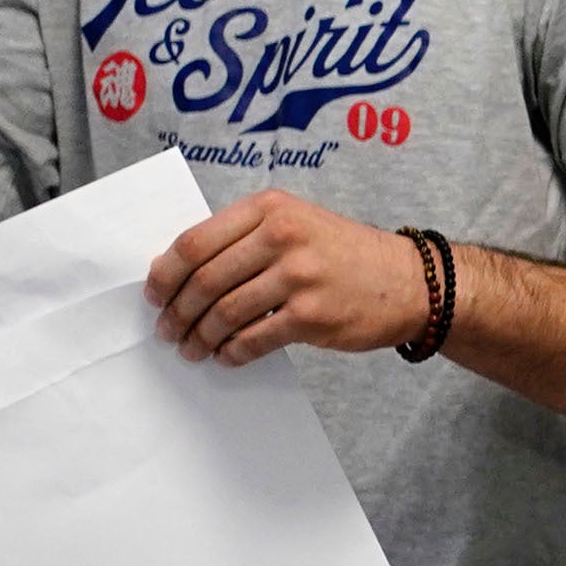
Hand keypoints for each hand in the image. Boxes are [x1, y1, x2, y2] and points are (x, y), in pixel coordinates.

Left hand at [148, 190, 431, 362]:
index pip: (195, 241)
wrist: (411, 282)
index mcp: (270, 209)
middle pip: (204, 280)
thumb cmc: (346, 255)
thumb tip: (182, 273)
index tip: (154, 293)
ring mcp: (298, 277)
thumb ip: (245, 238)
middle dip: (177, 311)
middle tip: (168, 330)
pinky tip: (226, 356)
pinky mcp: (312, 316)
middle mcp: (282, 237)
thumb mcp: (296, 224)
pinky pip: (253, 340)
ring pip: (223, 313)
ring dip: (199, 337)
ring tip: (191, 349)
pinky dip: (232, 353)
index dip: (165, 273)